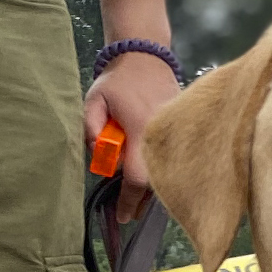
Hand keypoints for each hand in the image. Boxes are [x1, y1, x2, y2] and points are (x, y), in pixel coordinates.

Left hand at [85, 47, 180, 220]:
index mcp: (141, 130)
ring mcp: (175, 132)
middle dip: (141, 201)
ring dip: (152, 188)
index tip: (122, 217)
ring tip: (136, 201)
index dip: (129, 200)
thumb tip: (98, 156)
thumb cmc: (117, 80)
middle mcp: (162, 134)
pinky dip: (162, 172)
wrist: (146, 55)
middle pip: (156, 181)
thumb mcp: (93, 100)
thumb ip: (90, 130)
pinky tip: (151, 178)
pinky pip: (173, 159)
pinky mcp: (181, 129)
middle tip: (127, 213)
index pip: (136, 177)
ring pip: (167, 172)